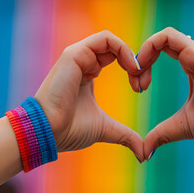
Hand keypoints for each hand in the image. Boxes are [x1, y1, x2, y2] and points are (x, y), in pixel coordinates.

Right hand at [34, 31, 143, 160]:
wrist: (49, 133)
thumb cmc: (71, 130)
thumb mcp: (106, 129)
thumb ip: (125, 136)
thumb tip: (144, 154)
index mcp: (88, 73)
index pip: (115, 58)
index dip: (133, 69)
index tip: (140, 89)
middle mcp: (83, 62)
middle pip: (115, 48)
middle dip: (135, 62)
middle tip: (141, 83)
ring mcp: (78, 56)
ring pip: (110, 40)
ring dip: (130, 54)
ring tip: (138, 72)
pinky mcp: (74, 54)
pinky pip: (105, 39)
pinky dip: (123, 48)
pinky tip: (132, 67)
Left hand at [135, 27, 193, 159]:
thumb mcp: (181, 127)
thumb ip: (162, 133)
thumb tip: (145, 151)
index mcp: (192, 70)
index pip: (162, 53)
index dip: (145, 66)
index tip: (138, 88)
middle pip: (160, 45)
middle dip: (140, 60)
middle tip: (135, 84)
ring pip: (164, 35)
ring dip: (143, 52)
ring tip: (136, 73)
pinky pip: (169, 36)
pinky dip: (149, 46)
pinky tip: (142, 66)